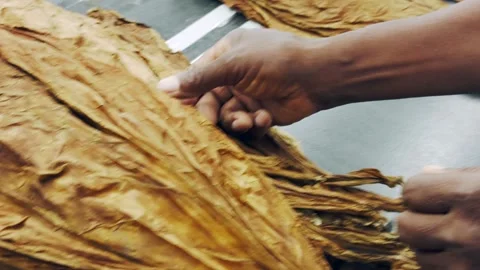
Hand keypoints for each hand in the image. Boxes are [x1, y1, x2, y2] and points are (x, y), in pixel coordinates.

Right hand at [157, 29, 337, 136]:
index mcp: (227, 55)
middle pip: (211, 100)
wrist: (317, 77)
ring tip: (247, 120)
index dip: (190, 94)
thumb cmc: (276, 61)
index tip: (182, 110)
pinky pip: (247, 123)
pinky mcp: (262, 112)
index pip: (198, 77)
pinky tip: (265, 117)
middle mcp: (236, 75)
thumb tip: (163, 86)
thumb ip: (199, 78)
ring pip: (228, 115)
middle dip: (214, 112)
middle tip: (214, 122)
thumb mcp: (234, 66)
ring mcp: (249, 94)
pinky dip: (254, 123)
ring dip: (235, 120)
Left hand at [398, 166, 479, 269]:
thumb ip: (455, 177)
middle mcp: (464, 229)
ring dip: (427, 246)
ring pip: (417, 254)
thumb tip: (426, 174)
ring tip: (451, 238)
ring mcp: (465, 261)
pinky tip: (458, 254)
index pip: (410, 192)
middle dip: (415, 219)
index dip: (419, 191)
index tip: (431, 194)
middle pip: (406, 225)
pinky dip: (441, 263)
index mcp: (469, 194)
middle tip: (435, 218)